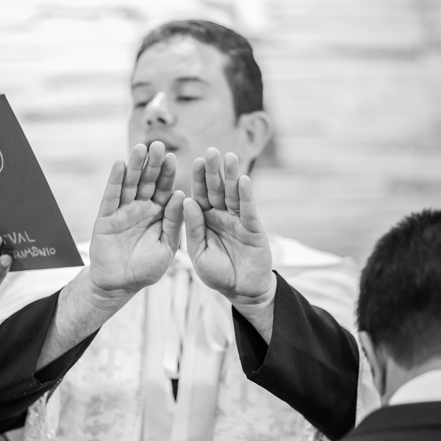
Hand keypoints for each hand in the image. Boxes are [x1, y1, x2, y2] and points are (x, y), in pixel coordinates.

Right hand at [88, 141, 183, 296]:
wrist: (119, 285)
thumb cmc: (146, 269)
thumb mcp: (166, 247)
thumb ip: (174, 223)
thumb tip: (180, 194)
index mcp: (159, 214)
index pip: (165, 189)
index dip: (168, 174)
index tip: (174, 157)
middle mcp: (141, 208)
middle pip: (148, 181)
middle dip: (153, 164)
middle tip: (158, 145)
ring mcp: (123, 211)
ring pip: (129, 184)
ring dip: (134, 166)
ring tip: (140, 148)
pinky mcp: (106, 217)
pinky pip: (111, 196)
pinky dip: (114, 180)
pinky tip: (119, 164)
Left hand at [183, 148, 274, 305]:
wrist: (241, 290)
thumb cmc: (217, 273)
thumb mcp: (198, 252)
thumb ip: (193, 228)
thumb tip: (187, 200)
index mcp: (204, 219)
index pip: (199, 195)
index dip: (198, 179)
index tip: (194, 160)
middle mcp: (221, 215)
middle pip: (217, 189)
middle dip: (214, 170)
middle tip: (211, 150)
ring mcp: (238, 220)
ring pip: (234, 194)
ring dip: (232, 176)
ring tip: (230, 157)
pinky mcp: (253, 229)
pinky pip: (248, 210)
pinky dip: (246, 195)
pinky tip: (244, 180)